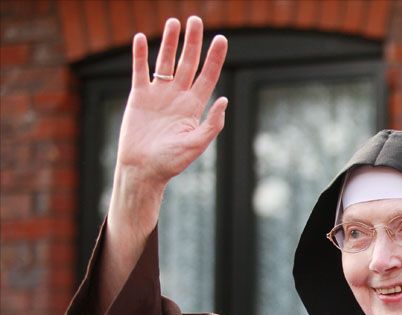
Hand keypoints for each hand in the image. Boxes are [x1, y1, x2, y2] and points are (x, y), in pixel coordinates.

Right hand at [100, 16, 227, 311]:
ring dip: (170, 43)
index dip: (214, 58)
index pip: (208, 76)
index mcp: (195, 107)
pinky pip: (139, 71)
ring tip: (174, 22)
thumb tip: (225, 99)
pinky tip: (141, 38)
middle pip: (188, 63)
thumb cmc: (172, 162)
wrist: (143, 170)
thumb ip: (212, 123)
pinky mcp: (138, 96)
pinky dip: (140, 55)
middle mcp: (178, 97)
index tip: (221, 39)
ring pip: (165, 62)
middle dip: (193, 42)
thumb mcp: (197, 143)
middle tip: (197, 20)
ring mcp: (158, 95)